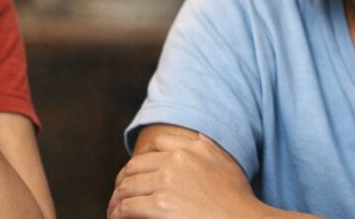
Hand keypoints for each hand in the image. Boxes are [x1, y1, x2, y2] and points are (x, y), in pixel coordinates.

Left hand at [107, 129, 262, 218]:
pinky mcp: (161, 204)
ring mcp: (169, 180)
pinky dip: (118, 212)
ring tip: (114, 209)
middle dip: (124, 180)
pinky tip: (117, 218)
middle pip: (137, 164)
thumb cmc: (239, 203)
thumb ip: (206, 150)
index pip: (157, 143)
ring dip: (117, 198)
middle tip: (118, 194)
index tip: (135, 172)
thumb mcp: (226, 165)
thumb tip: (191, 143)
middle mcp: (181, 158)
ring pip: (128, 185)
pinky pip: (128, 206)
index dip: (142, 158)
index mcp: (196, 146)